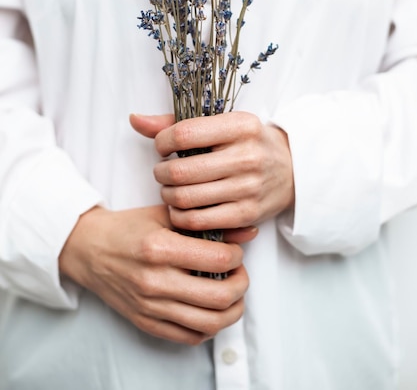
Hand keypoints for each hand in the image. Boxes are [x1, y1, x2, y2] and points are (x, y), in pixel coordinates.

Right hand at [59, 204, 253, 344]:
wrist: (89, 249)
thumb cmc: (129, 228)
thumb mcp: (166, 214)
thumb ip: (207, 223)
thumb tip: (248, 232)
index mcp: (160, 247)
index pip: (219, 259)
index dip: (237, 255)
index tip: (234, 251)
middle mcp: (155, 280)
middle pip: (220, 296)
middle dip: (242, 285)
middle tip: (239, 273)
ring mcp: (150, 306)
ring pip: (209, 323)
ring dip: (232, 310)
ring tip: (231, 294)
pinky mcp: (146, 322)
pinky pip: (189, 337)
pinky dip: (209, 327)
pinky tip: (210, 309)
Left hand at [130, 111, 294, 233]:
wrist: (291, 170)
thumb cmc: (247, 143)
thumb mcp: (221, 124)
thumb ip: (176, 122)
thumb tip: (135, 120)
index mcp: (240, 126)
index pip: (184, 134)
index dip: (162, 142)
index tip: (163, 146)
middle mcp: (247, 156)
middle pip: (181, 171)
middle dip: (160, 173)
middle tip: (163, 172)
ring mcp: (248, 188)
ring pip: (186, 198)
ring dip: (167, 195)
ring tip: (170, 189)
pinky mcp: (246, 215)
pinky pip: (198, 221)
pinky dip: (180, 216)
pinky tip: (181, 206)